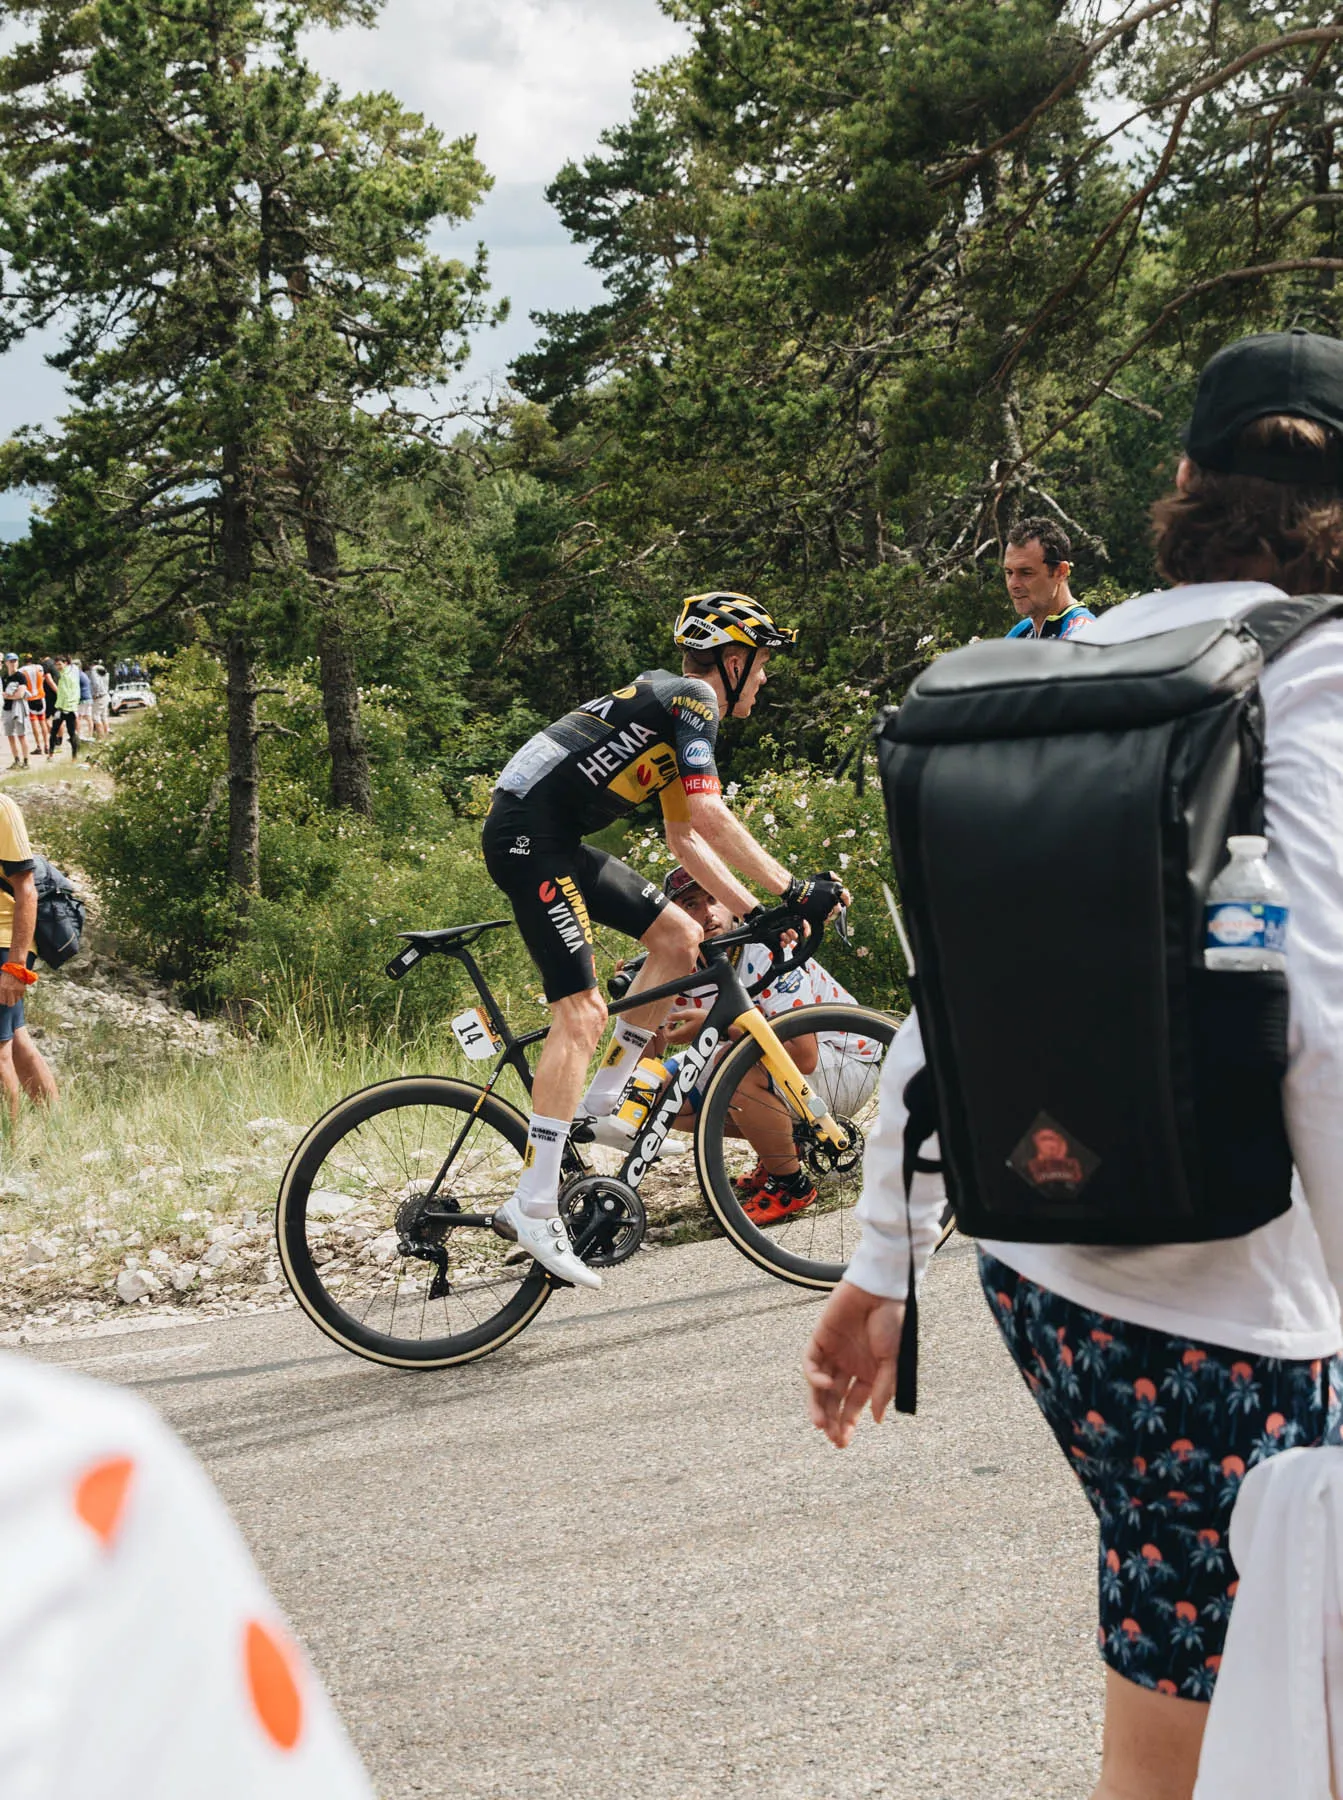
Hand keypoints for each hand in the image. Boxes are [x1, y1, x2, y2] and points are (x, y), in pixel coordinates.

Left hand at [0, 970, 24, 1006]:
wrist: (15, 967)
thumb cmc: (6, 974)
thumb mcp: (1, 982)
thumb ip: (1, 990)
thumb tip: (3, 997)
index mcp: (2, 988)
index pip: (2, 1001)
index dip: (3, 1001)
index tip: (4, 999)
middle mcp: (9, 990)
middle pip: (10, 1004)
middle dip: (9, 1002)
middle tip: (9, 999)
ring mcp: (16, 989)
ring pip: (16, 1000)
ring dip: (15, 998)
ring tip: (13, 994)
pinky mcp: (22, 988)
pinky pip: (21, 996)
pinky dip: (19, 995)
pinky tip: (17, 991)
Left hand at [662, 1005, 700, 1039]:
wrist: (714, 1023)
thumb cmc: (703, 1017)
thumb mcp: (689, 1013)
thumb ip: (677, 1016)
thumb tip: (668, 1018)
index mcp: (683, 1032)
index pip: (668, 1036)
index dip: (666, 1029)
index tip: (670, 1022)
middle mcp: (684, 1038)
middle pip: (669, 1041)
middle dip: (667, 1032)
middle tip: (670, 1024)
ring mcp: (688, 1040)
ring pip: (674, 1042)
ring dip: (671, 1034)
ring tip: (675, 1026)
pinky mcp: (691, 1039)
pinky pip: (680, 1041)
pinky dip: (677, 1036)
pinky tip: (681, 1028)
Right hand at [786, 872, 850, 926]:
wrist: (796, 892)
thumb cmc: (807, 884)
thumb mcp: (819, 876)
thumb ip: (831, 876)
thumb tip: (841, 881)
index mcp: (835, 887)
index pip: (846, 896)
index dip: (846, 900)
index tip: (844, 904)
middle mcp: (833, 897)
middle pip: (840, 908)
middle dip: (835, 909)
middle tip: (830, 909)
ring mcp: (828, 906)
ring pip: (833, 915)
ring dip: (829, 914)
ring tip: (822, 912)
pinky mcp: (822, 914)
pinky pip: (826, 919)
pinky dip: (822, 918)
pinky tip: (817, 913)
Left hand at [803, 1281, 903, 1447]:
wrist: (880, 1288)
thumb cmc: (892, 1321)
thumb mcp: (893, 1359)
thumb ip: (884, 1388)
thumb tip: (876, 1419)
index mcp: (869, 1373)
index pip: (854, 1404)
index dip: (848, 1423)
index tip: (843, 1442)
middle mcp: (849, 1366)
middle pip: (834, 1399)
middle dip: (832, 1420)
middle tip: (832, 1438)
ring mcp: (834, 1353)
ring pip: (819, 1386)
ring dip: (818, 1405)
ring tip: (820, 1423)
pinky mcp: (820, 1338)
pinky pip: (812, 1362)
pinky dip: (814, 1376)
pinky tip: (824, 1384)